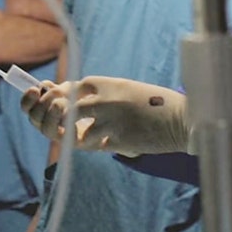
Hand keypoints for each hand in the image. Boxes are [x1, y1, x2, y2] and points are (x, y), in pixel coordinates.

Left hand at [21, 77, 189, 155]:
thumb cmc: (153, 104)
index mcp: (104, 83)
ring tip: (89, 135)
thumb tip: (63, 100)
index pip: (65, 90)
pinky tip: (118, 140)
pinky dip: (104, 145)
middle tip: (54, 127)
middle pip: (60, 109)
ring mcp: (109, 120)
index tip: (51, 107)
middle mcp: (103, 98)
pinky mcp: (119, 139)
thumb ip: (97, 95)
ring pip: (74, 133)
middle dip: (48, 119)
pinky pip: (98, 147)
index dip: (52, 100)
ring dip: (77, 137)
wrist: (182, 118)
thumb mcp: (124, 90)